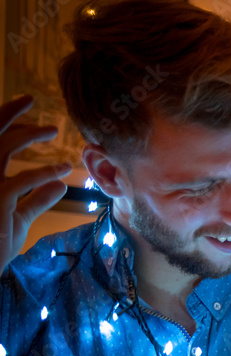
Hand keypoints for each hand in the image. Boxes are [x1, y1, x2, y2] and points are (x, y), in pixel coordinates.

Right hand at [0, 96, 71, 272]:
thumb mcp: (17, 217)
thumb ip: (36, 199)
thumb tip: (59, 186)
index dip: (5, 120)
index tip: (25, 105)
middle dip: (7, 113)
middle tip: (30, 100)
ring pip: (2, 148)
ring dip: (27, 135)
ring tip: (52, 131)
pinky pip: (21, 180)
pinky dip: (43, 172)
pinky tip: (61, 169)